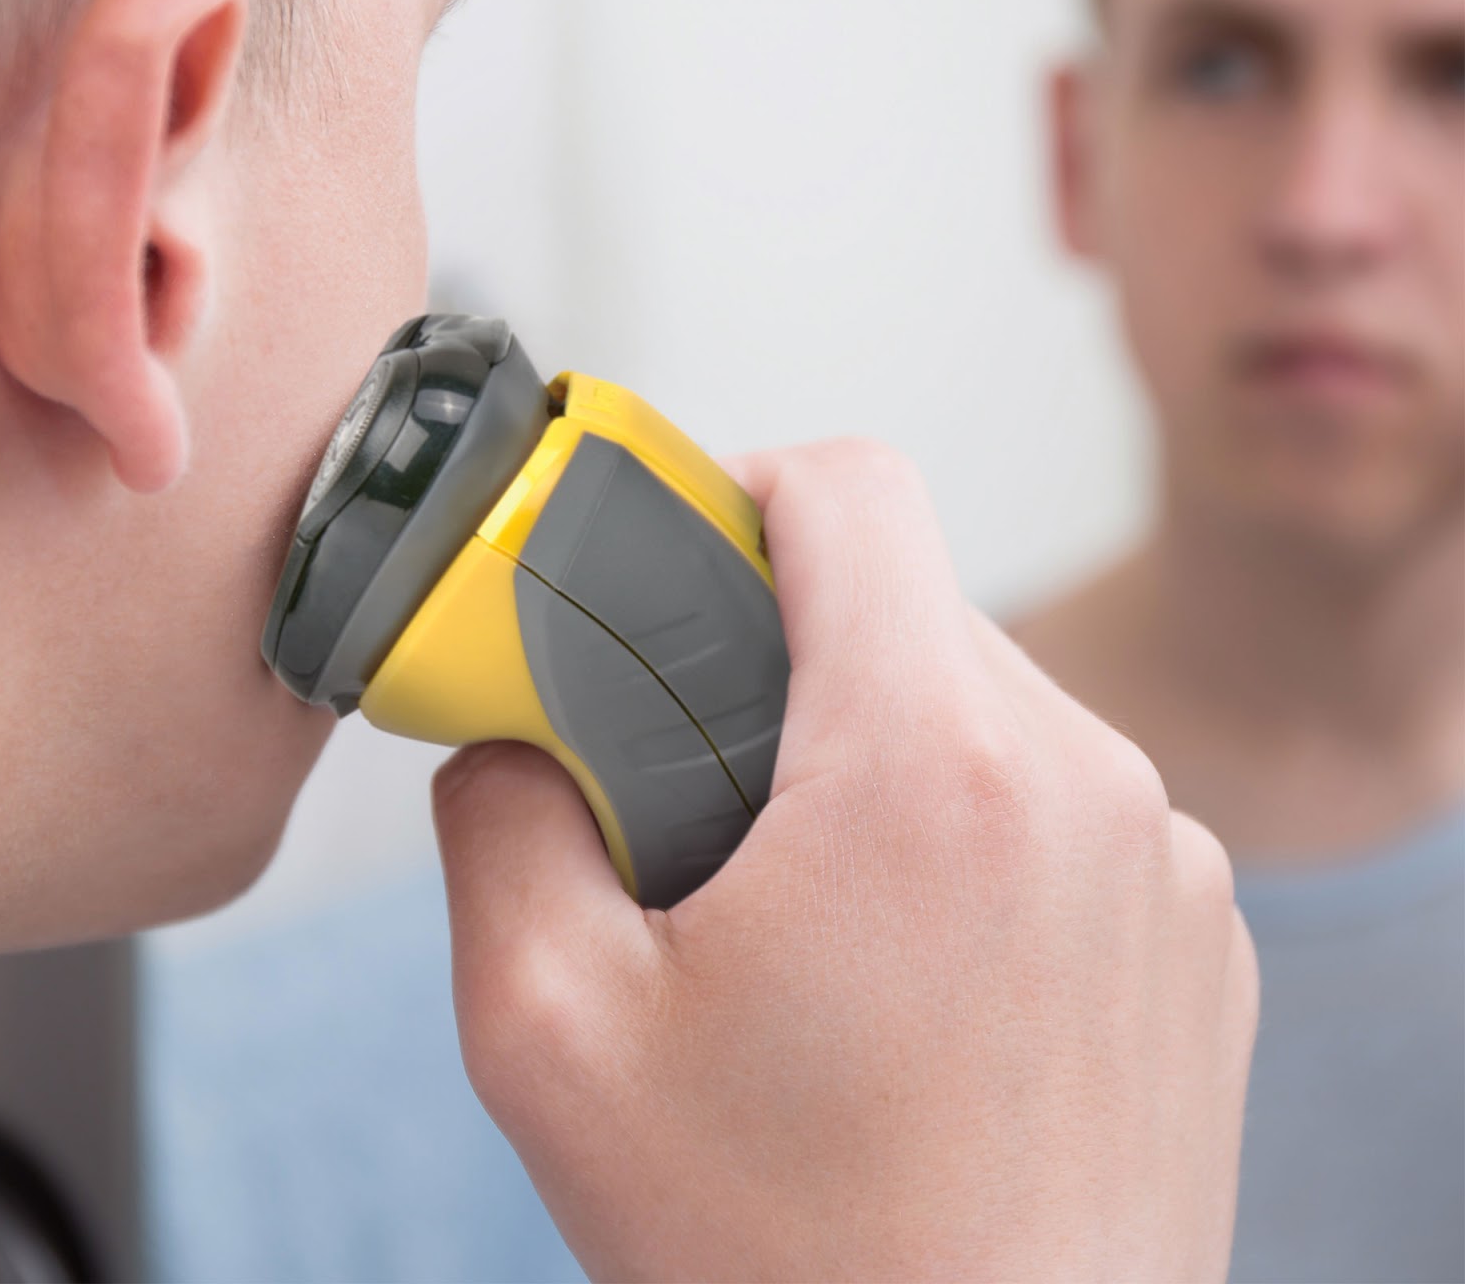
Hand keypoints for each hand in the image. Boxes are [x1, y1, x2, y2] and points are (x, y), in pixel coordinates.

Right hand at [432, 440, 1257, 1282]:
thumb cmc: (793, 1262)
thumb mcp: (552, 1036)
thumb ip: (496, 827)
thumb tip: (502, 740)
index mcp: (927, 765)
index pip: (849, 491)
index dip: (742, 493)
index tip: (681, 572)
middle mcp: (1081, 781)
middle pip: (910, 602)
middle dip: (792, 656)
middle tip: (706, 779)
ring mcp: (1164, 859)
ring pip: (989, 704)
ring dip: (887, 752)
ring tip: (813, 903)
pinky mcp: (1201, 933)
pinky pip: (1071, 804)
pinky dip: (984, 835)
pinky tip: (919, 966)